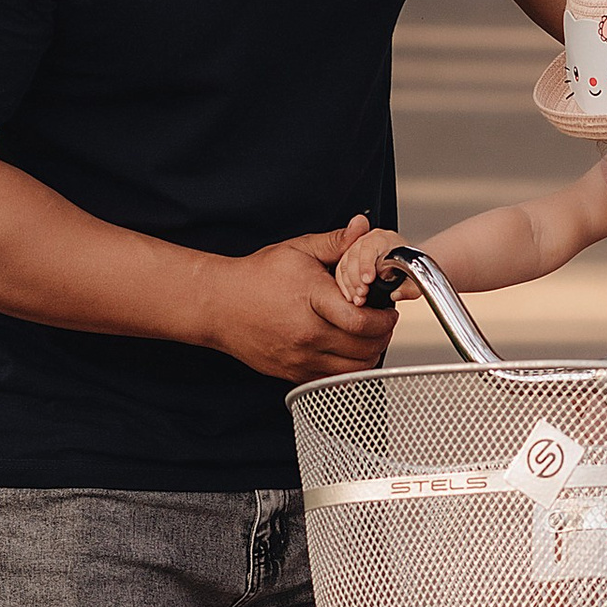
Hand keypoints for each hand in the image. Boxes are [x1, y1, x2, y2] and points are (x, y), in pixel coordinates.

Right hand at [206, 218, 396, 381]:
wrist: (218, 305)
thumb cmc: (256, 276)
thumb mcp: (298, 250)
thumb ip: (336, 242)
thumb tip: (363, 227)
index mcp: (311, 300)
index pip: (361, 320)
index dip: (384, 318)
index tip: (388, 309)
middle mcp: (306, 334)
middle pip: (363, 348)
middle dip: (382, 335)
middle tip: (383, 322)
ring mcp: (299, 358)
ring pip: (353, 370)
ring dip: (369, 354)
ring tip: (368, 336)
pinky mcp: (292, 374)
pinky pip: (333, 380)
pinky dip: (348, 369)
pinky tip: (347, 349)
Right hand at [333, 225, 411, 306]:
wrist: (405, 266)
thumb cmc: (409, 269)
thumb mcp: (414, 280)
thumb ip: (409, 288)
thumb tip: (396, 294)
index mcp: (384, 240)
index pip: (370, 247)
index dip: (366, 264)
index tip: (369, 280)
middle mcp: (368, 241)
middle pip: (354, 255)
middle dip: (356, 278)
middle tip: (363, 294)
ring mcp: (357, 249)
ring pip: (345, 263)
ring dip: (349, 284)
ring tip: (359, 299)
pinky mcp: (349, 259)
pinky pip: (340, 270)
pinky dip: (344, 285)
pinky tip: (351, 297)